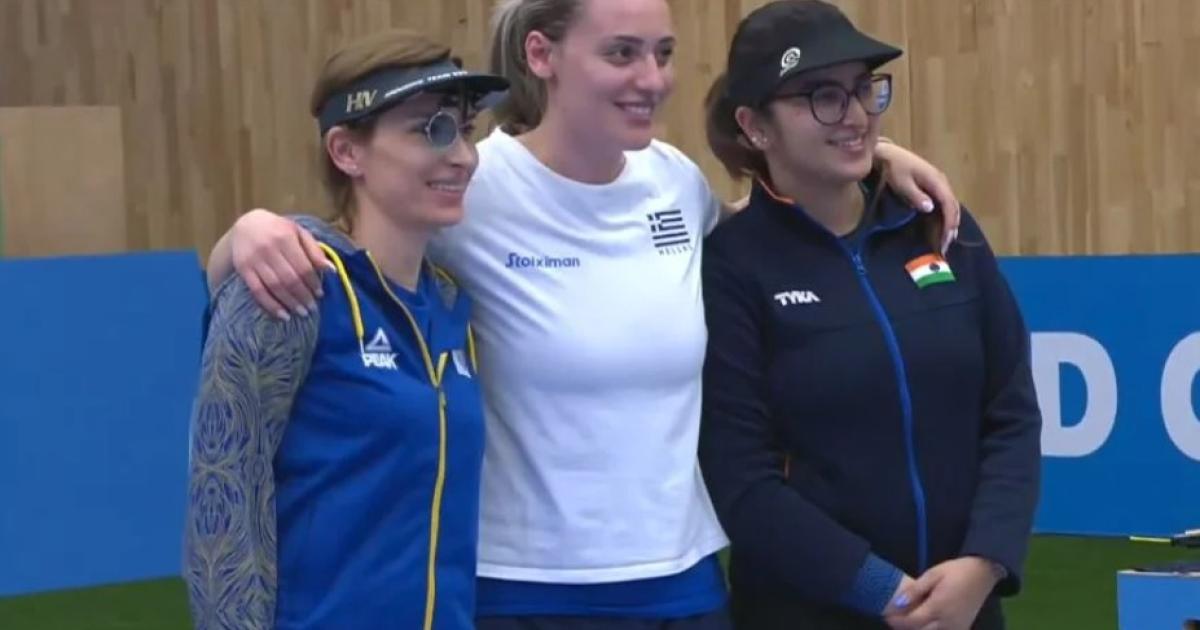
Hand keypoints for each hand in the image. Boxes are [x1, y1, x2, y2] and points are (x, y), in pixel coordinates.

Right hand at [231, 209, 330, 319]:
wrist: (245, 225)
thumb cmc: (278, 229)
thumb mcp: (298, 232)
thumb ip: (314, 250)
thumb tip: (331, 270)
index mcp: (285, 237)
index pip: (302, 266)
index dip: (313, 282)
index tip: (320, 294)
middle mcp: (268, 249)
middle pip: (289, 279)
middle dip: (303, 296)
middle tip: (312, 308)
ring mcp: (254, 260)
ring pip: (274, 287)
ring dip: (290, 303)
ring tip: (301, 313)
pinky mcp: (243, 269)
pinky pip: (257, 292)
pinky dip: (271, 305)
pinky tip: (282, 315)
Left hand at [874, 141, 960, 253]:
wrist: (888, 155)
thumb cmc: (894, 168)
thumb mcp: (902, 182)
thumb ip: (915, 195)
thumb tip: (930, 207)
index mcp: (936, 180)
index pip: (948, 203)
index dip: (949, 221)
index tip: (946, 236)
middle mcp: (942, 181)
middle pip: (953, 205)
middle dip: (951, 225)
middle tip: (946, 244)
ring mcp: (939, 182)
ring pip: (951, 205)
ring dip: (950, 222)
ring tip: (946, 239)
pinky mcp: (934, 185)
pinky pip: (944, 202)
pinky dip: (945, 215)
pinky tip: (942, 226)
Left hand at [884, 557, 998, 629]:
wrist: (983, 573)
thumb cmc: (956, 571)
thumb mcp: (933, 574)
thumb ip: (915, 590)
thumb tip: (898, 604)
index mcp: (939, 607)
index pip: (911, 622)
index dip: (896, 621)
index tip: (886, 615)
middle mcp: (948, 622)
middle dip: (904, 628)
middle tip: (894, 619)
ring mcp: (957, 627)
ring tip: (907, 620)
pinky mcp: (963, 629)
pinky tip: (923, 623)